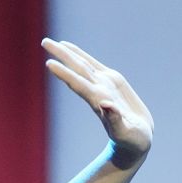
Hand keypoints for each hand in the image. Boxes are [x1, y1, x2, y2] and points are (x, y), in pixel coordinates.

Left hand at [42, 38, 153, 168]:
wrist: (136, 141)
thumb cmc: (131, 141)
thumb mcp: (125, 132)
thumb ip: (115, 120)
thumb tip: (106, 105)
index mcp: (99, 102)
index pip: (78, 84)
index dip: (65, 74)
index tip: (49, 63)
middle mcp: (97, 91)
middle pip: (76, 69)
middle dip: (61, 55)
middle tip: (44, 41)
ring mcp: (103, 85)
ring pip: (83, 65)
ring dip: (69, 53)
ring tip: (53, 42)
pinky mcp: (112, 82)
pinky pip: (94, 65)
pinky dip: (83, 56)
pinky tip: (72, 51)